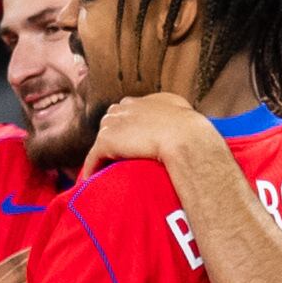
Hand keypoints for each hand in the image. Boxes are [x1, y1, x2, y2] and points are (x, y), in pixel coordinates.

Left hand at [80, 89, 214, 178]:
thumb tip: (180, 127)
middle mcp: (127, 107)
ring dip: (101, 153)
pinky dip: (91, 168)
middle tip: (116, 157)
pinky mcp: (107, 140)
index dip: (127, 128)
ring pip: (102, 140)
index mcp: (144, 102)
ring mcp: (115, 123)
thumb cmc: (191, 131)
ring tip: (102, 170)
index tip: (129, 141)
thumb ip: (174, 117)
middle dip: (113, 137)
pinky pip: (93, 157)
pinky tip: (90, 180)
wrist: (185, 138)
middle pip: (110, 122)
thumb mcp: (184, 116)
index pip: (126, 112)